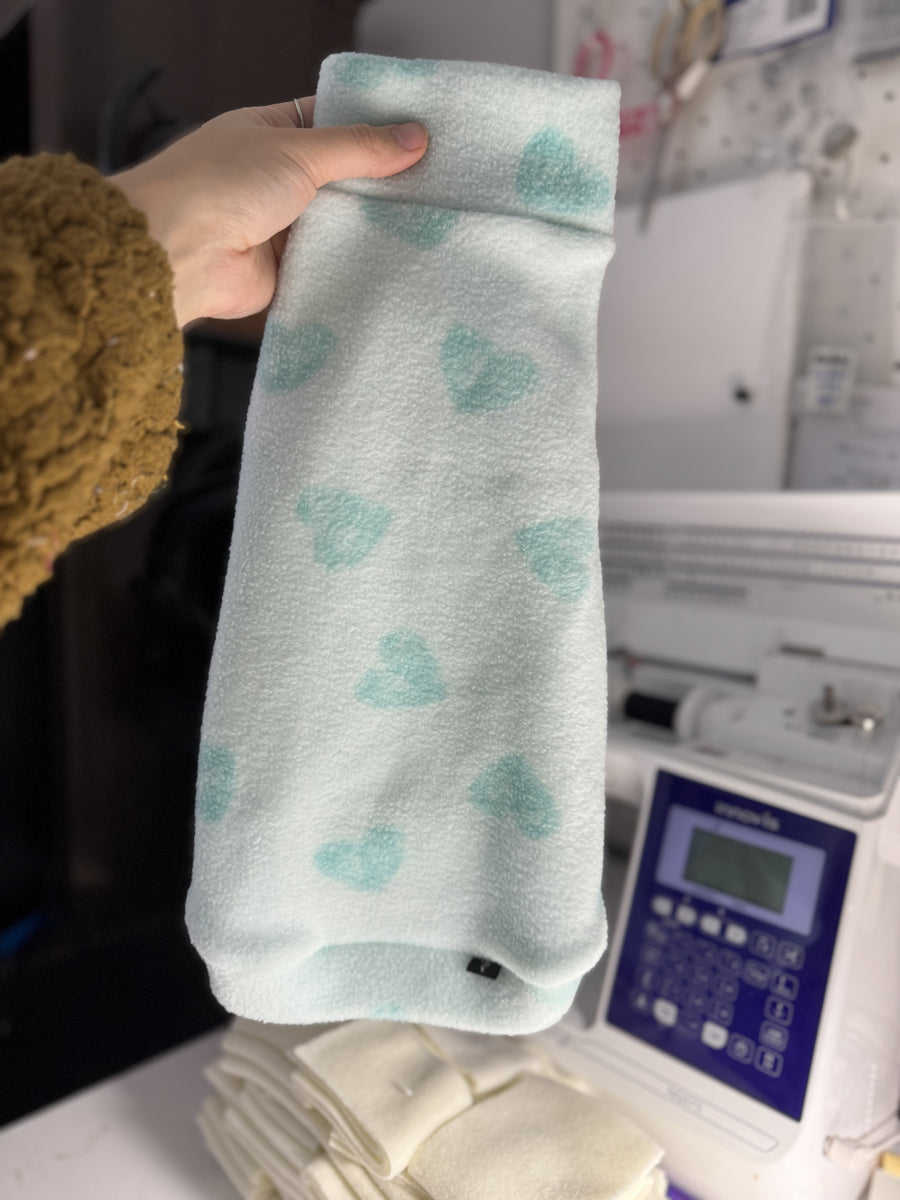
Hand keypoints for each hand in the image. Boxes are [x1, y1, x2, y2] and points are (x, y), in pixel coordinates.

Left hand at [111, 99, 427, 328]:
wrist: (177, 254)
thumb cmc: (217, 185)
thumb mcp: (297, 151)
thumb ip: (358, 148)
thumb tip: (413, 137)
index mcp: (271, 133)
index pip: (332, 122)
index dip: (374, 128)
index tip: (420, 135)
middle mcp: (275, 177)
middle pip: (341, 177)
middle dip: (379, 182)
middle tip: (436, 184)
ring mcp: (280, 225)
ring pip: (338, 224)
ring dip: (368, 226)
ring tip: (427, 222)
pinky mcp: (284, 271)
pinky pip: (327, 265)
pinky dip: (352, 265)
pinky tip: (392, 261)